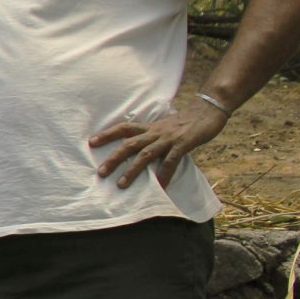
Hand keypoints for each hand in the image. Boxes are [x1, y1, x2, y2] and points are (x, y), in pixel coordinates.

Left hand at [89, 103, 226, 189]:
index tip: (91, 142)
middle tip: (100, 172)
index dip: (107, 134)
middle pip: (129, 144)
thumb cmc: (185, 122)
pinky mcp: (183, 144)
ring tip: (121, 184)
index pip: (123, 128)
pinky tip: (159, 187)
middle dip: (113, 158)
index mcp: (149, 127)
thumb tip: (140, 150)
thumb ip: (152, 136)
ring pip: (145, 154)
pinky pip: (170, 162)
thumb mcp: (164, 127)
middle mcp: (155, 132)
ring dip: (132, 170)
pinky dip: (164, 175)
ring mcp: (168, 138)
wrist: (208, 110)